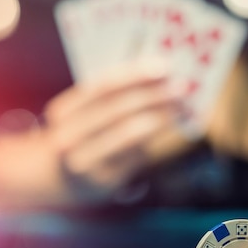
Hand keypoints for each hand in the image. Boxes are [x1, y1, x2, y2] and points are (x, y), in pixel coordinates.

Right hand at [43, 61, 184, 203]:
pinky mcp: (104, 180)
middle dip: (153, 96)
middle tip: (183, 87)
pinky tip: (173, 125)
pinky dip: (156, 138)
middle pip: (117, 109)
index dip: (135, 75)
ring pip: (128, 134)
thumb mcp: (90, 113)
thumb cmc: (87, 135)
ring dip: (160, 117)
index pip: (102, 87)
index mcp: (63, 111)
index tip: (164, 67)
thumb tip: (162, 74)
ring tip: (183, 106)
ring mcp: (84, 161)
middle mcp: (68, 136)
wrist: (66, 179)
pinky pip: (136, 155)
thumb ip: (118, 95)